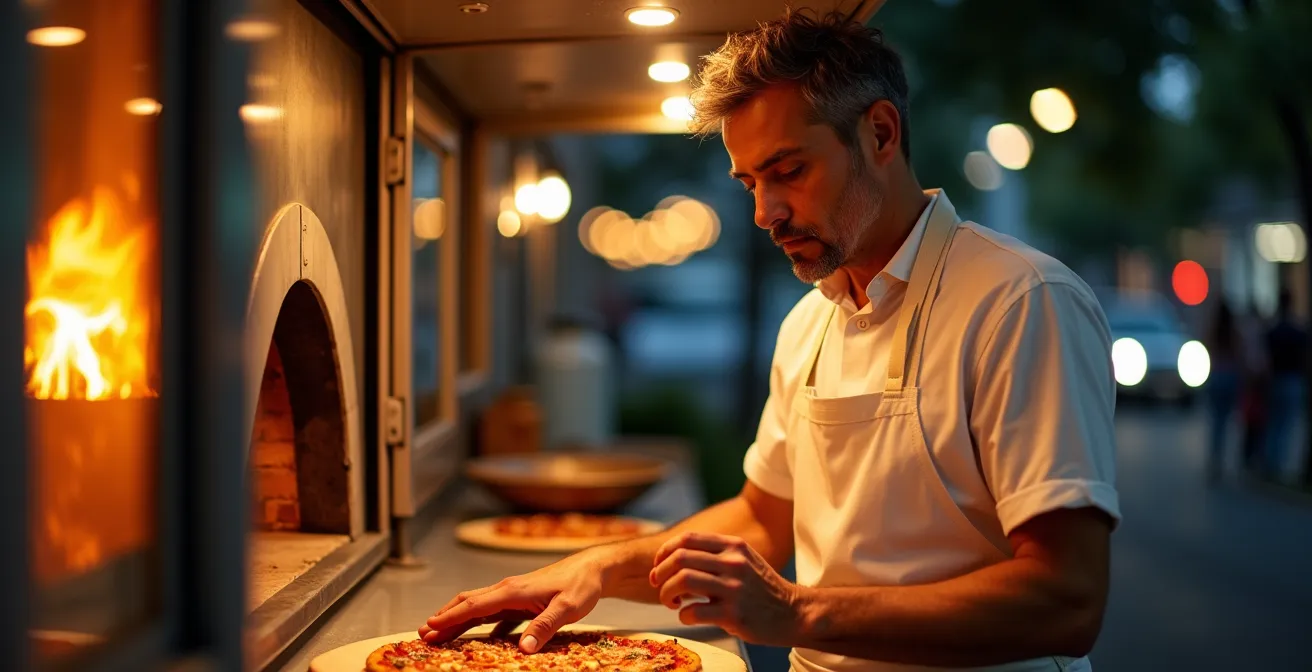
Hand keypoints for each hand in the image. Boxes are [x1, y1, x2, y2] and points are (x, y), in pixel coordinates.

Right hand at [419, 549, 606, 652]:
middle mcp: (508, 590)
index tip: (430, 626)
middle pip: (468, 603)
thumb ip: (544, 627)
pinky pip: (495, 615)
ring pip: (478, 608)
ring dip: (458, 621)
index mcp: (513, 591)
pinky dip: (480, 625)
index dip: (450, 617)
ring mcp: (514, 595)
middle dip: (445, 618)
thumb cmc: (581, 585)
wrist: (594, 569)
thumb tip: (523, 649)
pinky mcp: (522, 602)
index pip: (474, 605)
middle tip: (423, 634)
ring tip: (439, 635)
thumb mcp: (567, 608)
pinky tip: (476, 639)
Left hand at [649, 532, 801, 646]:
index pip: (687, 539)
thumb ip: (715, 552)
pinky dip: (683, 615)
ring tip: (671, 601)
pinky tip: (688, 616)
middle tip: (659, 585)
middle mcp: (734, 563)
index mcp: (733, 546)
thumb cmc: (761, 588)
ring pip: (683, 581)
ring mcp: (734, 588)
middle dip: (661, 573)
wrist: (793, 612)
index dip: (665, 552)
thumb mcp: (743, 558)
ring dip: (667, 593)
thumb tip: (674, 554)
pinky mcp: (734, 614)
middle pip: (680, 558)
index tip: (659, 566)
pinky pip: (693, 611)